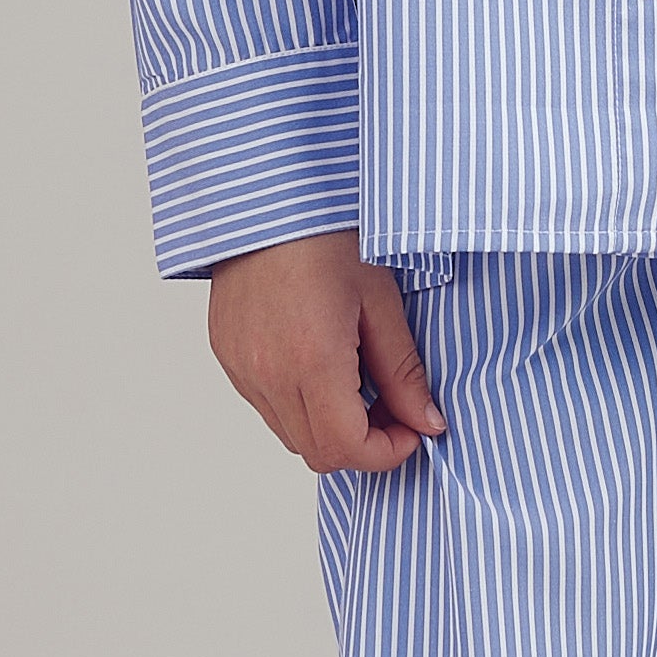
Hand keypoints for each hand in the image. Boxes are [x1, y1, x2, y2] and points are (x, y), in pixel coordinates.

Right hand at [205, 229, 443, 471]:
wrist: (267, 203)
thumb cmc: (325, 239)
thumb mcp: (380, 302)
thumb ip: (403, 371)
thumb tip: (428, 422)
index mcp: (312, 359)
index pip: (347, 449)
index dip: (386, 453)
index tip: (411, 431)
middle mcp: (269, 374)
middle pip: (319, 453)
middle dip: (363, 445)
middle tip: (391, 408)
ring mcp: (242, 369)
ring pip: (291, 436)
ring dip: (329, 428)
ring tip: (356, 383)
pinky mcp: (228, 358)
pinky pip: (267, 407)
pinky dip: (299, 405)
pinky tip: (320, 366)